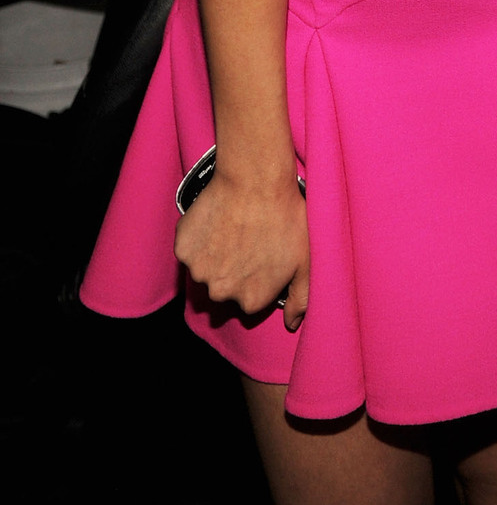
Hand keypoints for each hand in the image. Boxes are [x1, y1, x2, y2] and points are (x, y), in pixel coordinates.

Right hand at [174, 166, 309, 332]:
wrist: (255, 180)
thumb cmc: (285, 217)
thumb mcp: (305, 260)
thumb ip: (301, 299)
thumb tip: (291, 324)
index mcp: (251, 300)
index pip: (250, 299)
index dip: (258, 277)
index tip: (264, 256)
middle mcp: (221, 293)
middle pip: (225, 288)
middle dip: (234, 271)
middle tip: (248, 240)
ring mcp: (199, 271)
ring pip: (206, 270)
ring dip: (214, 256)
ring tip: (234, 228)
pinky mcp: (183, 249)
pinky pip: (189, 249)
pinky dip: (198, 239)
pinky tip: (217, 220)